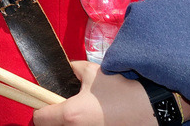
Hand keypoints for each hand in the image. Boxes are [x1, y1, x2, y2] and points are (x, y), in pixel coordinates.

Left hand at [32, 61, 153, 125]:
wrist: (151, 109)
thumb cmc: (120, 90)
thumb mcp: (93, 72)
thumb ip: (74, 68)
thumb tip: (68, 68)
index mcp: (70, 115)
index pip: (39, 118)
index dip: (39, 109)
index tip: (44, 103)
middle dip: (52, 119)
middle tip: (60, 107)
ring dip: (68, 124)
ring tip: (81, 113)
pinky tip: (93, 119)